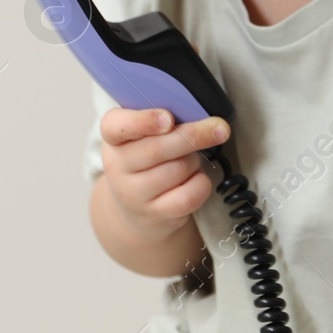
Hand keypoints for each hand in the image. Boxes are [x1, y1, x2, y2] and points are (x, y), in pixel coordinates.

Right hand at [98, 107, 229, 241]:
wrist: (138, 207)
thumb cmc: (148, 159)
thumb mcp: (144, 136)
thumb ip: (164, 121)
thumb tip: (204, 118)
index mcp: (113, 137)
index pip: (115, 125)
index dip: (143, 120)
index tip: (168, 118)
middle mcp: (117, 166)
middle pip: (158, 148)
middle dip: (194, 135)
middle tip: (219, 128)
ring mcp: (132, 194)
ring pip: (177, 170)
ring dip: (194, 161)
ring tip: (189, 161)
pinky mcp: (154, 214)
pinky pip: (188, 196)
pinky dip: (201, 183)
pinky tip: (196, 179)